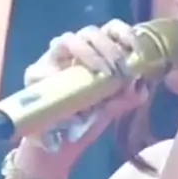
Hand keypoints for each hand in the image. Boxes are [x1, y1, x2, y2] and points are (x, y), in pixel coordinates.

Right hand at [17, 19, 150, 175]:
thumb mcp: (111, 110)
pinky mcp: (35, 74)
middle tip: (117, 69)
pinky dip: (62, 74)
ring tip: (102, 74)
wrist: (60, 147)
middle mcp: (74, 53)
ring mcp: (53, 60)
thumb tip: (141, 86)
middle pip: (90, 31)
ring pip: (68, 39)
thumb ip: (125, 98)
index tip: (136, 49)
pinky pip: (47, 65)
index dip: (124, 33)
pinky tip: (76, 86)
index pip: (109, 31)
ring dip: (89, 53)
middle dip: (108, 46)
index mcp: (96, 55)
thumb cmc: (86, 123)